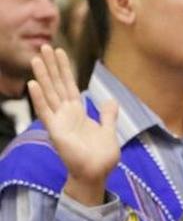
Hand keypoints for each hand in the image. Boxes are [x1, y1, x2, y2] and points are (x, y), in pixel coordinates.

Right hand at [26, 45, 118, 205]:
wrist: (97, 174)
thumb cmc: (101, 156)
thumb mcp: (108, 131)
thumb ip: (108, 115)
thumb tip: (110, 100)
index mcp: (78, 112)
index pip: (69, 85)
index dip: (65, 69)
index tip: (60, 52)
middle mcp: (66, 114)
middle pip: (57, 84)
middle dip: (51, 66)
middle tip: (44, 46)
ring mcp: (59, 121)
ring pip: (49, 94)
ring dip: (42, 76)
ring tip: (36, 58)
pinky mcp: (55, 131)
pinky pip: (45, 112)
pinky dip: (39, 98)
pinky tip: (33, 84)